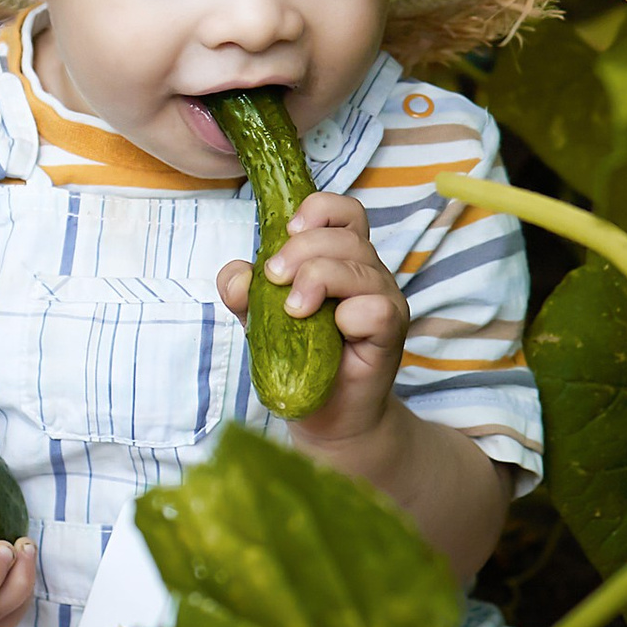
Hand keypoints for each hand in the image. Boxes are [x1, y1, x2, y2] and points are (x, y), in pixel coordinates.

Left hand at [217, 188, 407, 453]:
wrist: (326, 416)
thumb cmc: (300, 362)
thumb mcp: (262, 321)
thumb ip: (247, 294)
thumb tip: (236, 276)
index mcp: (342, 258)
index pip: (343, 211)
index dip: (317, 210)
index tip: (287, 232)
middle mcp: (368, 272)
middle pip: (346, 235)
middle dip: (302, 249)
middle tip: (275, 278)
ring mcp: (384, 300)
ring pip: (360, 265)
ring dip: (318, 278)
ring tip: (294, 310)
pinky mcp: (390, 333)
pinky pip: (375, 308)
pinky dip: (348, 314)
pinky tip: (334, 331)